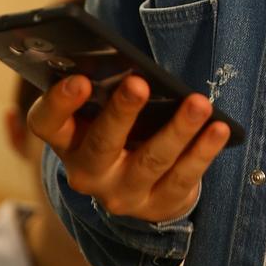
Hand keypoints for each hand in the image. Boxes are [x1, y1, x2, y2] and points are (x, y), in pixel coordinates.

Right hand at [27, 72, 229, 222]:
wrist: (141, 187)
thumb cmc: (122, 129)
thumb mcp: (104, 111)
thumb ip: (105, 88)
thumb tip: (117, 58)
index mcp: (66, 140)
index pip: (46, 123)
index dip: (59, 102)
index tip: (79, 79)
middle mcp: (87, 172)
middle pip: (101, 144)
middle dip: (121, 112)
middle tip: (140, 83)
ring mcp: (122, 194)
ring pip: (150, 161)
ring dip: (177, 130)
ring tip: (199, 103)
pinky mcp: (158, 207)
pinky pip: (183, 179)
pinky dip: (203, 152)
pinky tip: (219, 129)